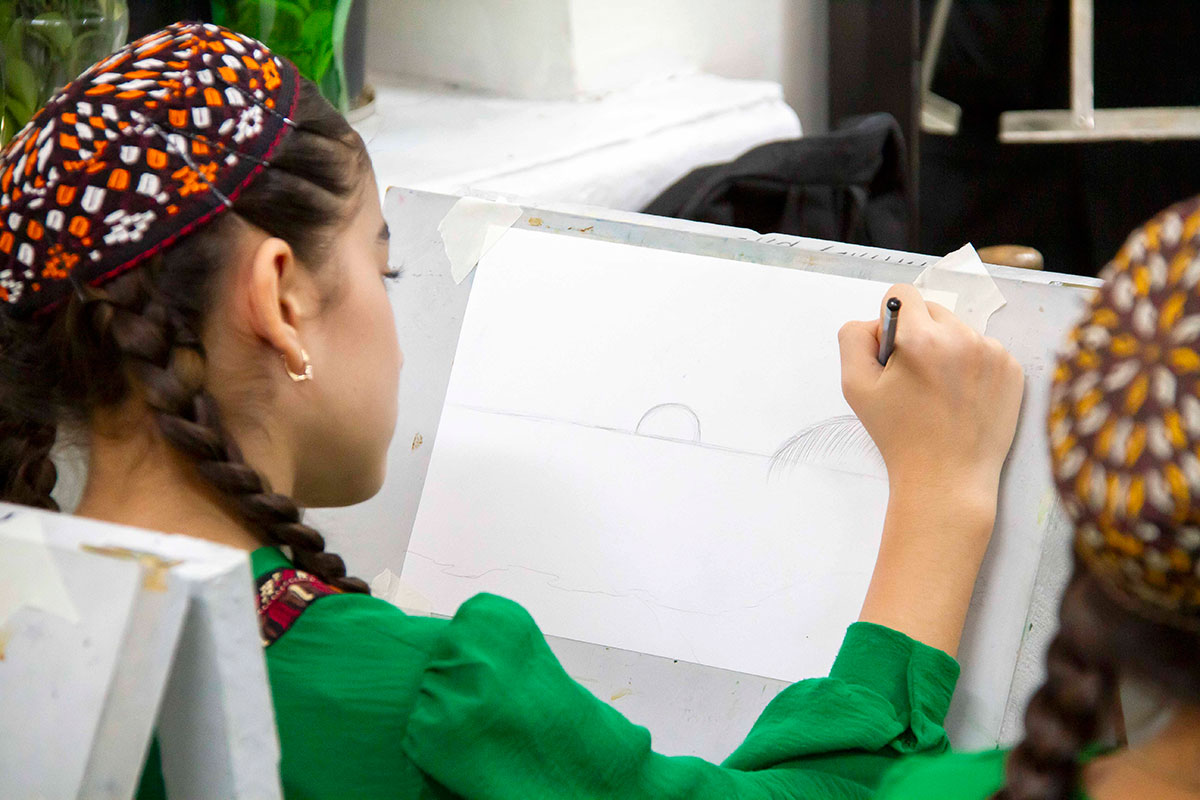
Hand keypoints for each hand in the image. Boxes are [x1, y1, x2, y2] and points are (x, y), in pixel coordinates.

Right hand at [838, 283, 1024, 655]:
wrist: (947, 480)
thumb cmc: (898, 437)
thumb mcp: (855, 388)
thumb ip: (853, 339)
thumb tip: (874, 321)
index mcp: (920, 339)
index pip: (902, 294)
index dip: (890, 321)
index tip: (892, 352)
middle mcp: (962, 337)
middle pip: (932, 309)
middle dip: (918, 335)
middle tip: (913, 378)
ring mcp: (993, 353)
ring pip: (959, 330)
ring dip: (946, 349)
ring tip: (940, 392)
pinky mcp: (1013, 369)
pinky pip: (984, 350)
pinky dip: (972, 366)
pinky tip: (962, 398)